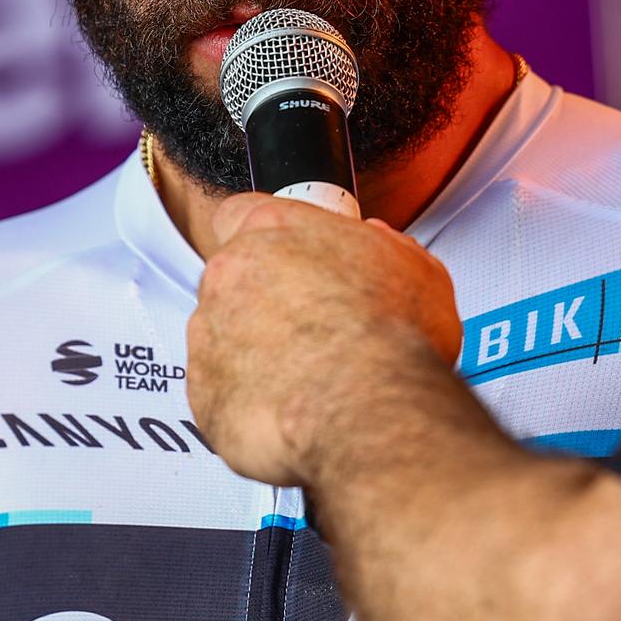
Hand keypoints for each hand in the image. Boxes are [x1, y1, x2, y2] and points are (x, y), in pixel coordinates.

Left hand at [186, 194, 463, 485]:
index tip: (285, 259)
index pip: (240, 213)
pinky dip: (246, 401)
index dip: (262, 240)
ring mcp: (210, 332)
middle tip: (308, 325)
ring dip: (252, 353)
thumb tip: (380, 246)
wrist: (367, 407)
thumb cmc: (392, 337)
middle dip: (262, 301)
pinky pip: (217, 393)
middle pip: (231, 278)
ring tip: (305, 374)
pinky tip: (288, 405)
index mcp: (276, 228)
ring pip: (221, 338)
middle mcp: (232, 273)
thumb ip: (385, 246)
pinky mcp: (203, 391)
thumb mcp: (417, 269)